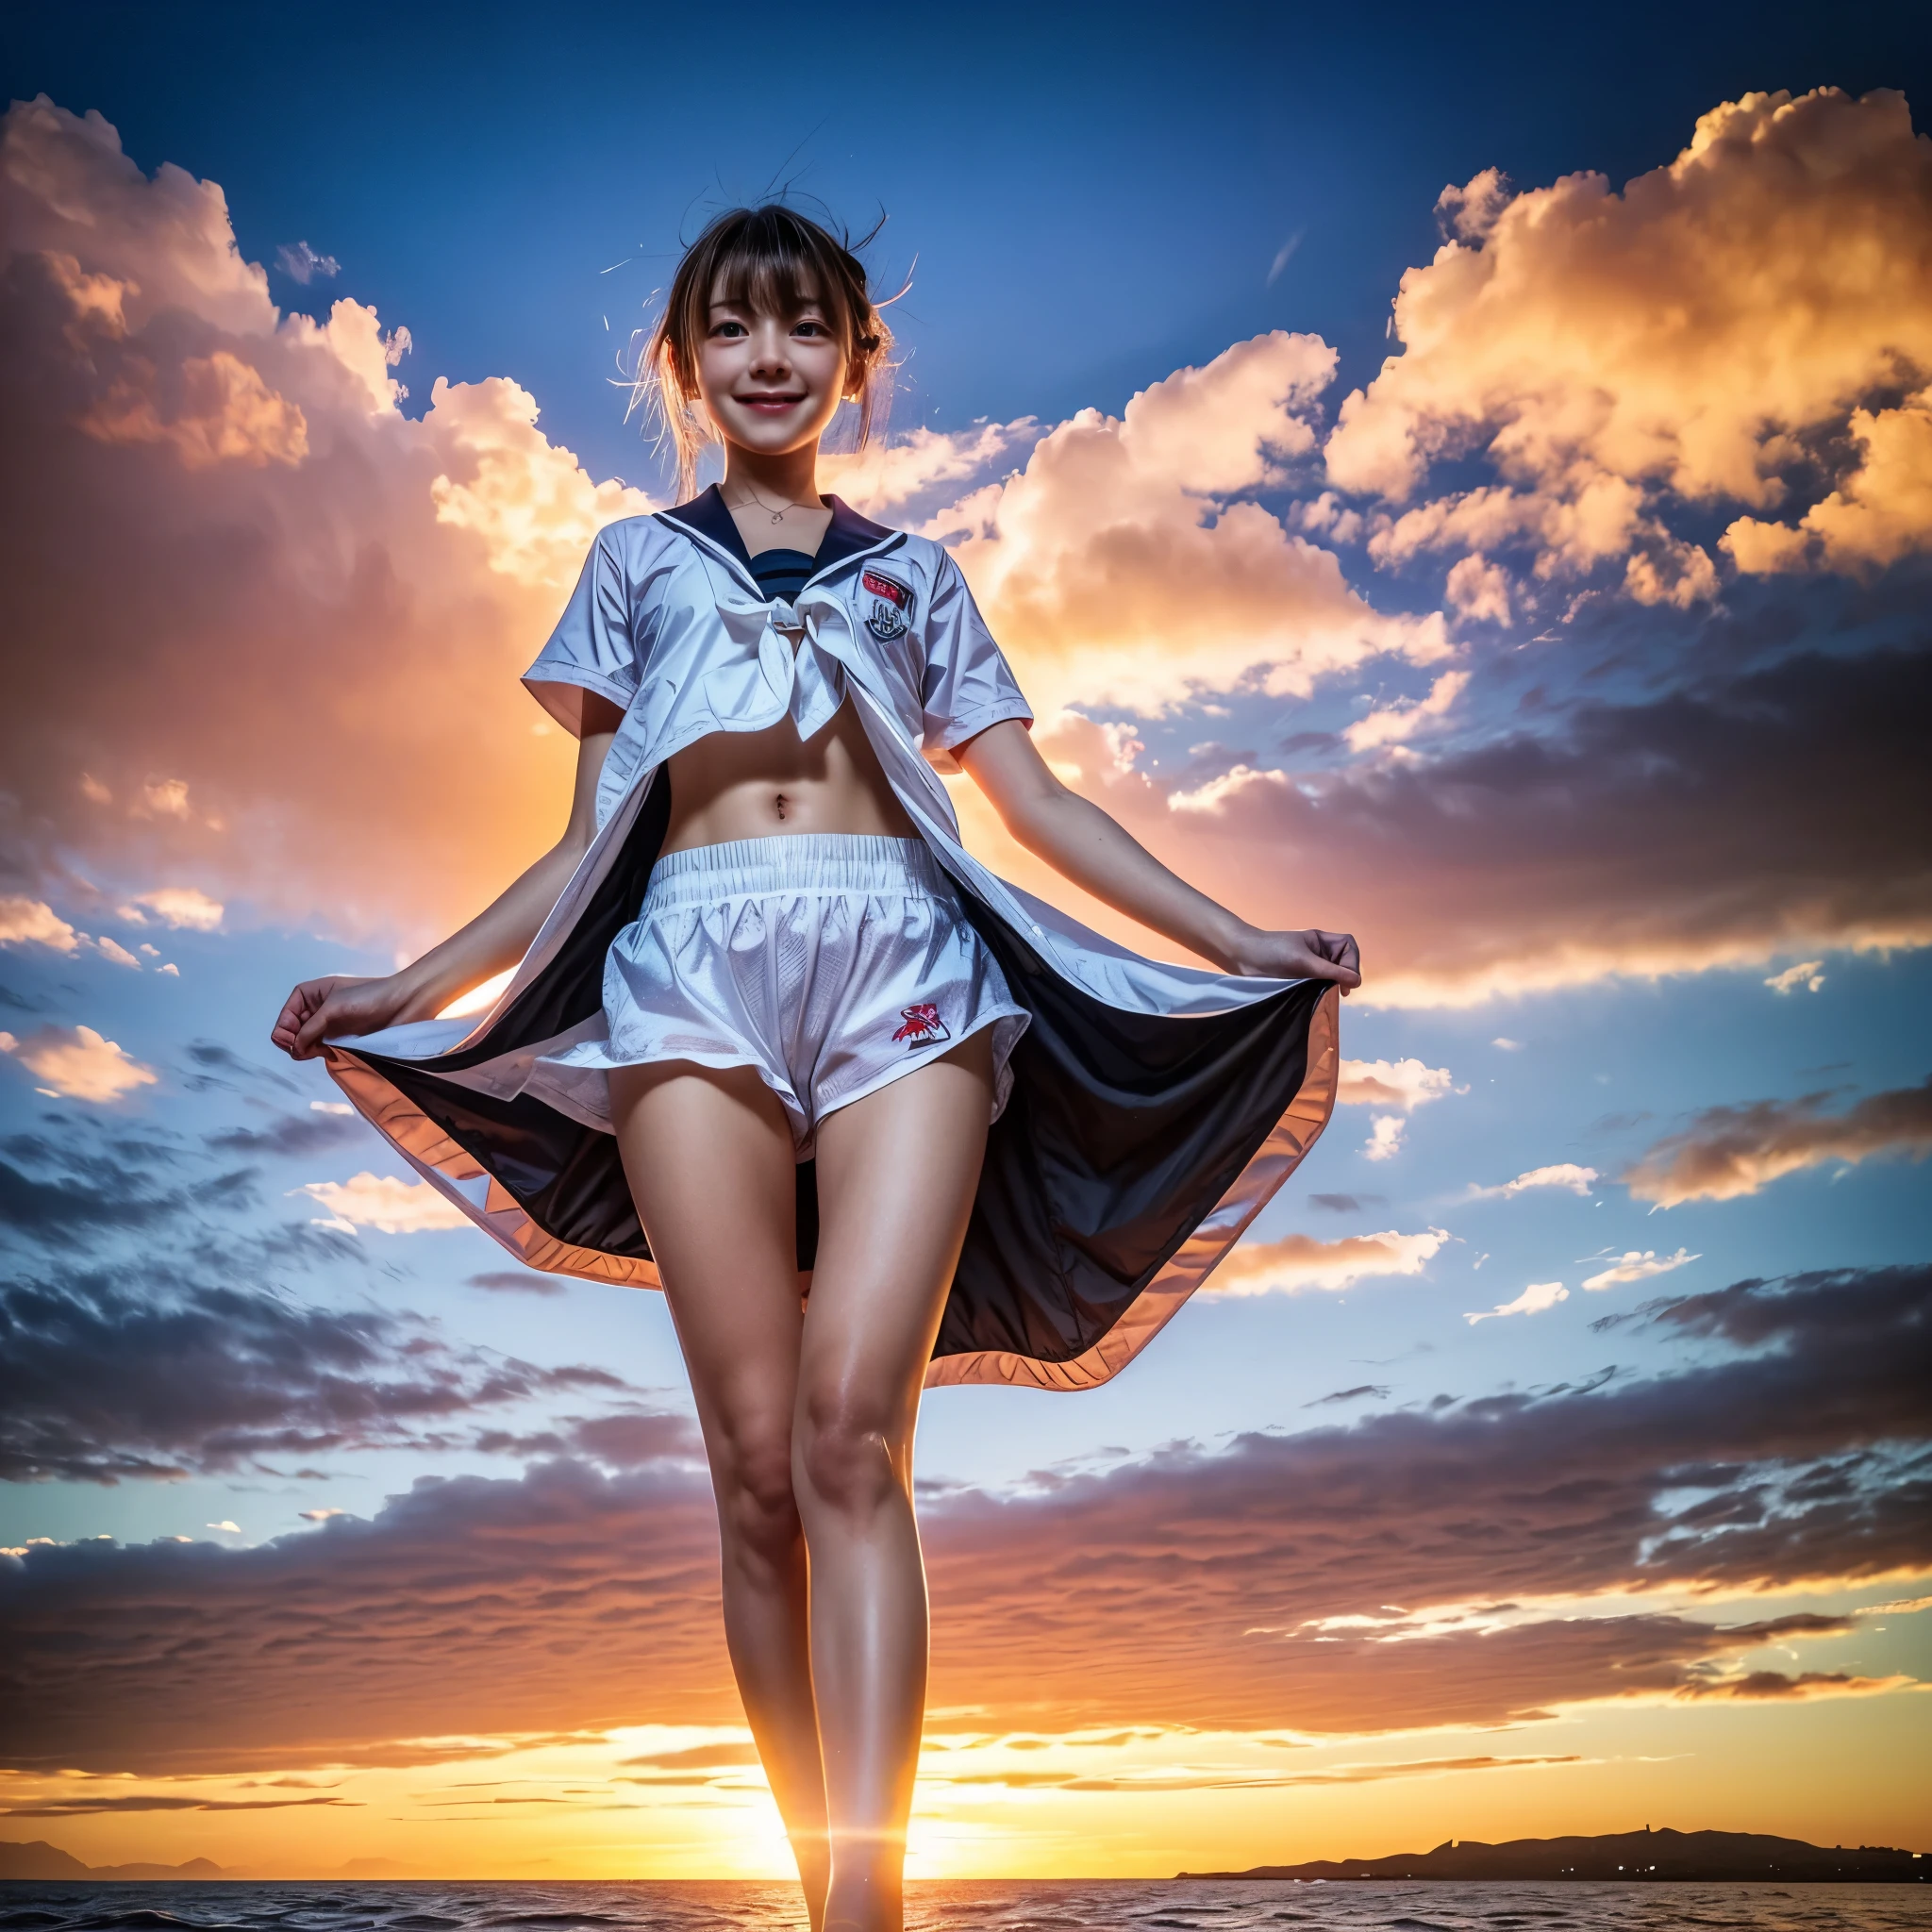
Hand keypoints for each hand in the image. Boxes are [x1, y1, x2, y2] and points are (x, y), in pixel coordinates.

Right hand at [270, 974, 416, 1059]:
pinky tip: (332, 1053)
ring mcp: (328, 1025)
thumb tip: (295, 1049)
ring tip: (326, 1050)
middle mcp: (316, 1009)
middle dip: (296, 1043)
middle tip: (312, 1049)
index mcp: (309, 994)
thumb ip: (310, 1028)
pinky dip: (320, 1054)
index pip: (285, 1018)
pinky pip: (320, 1049)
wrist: (403, 1003)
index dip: (285, 1032)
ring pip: (304, 1044)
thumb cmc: (369, 997)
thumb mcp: (333, 1008)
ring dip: (309, 1051)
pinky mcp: (341, 1038)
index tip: (296, 1042)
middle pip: (291, 1033)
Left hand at [1225, 926, 1360, 995]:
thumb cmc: (1271, 951)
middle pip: (1343, 962)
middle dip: (1346, 975)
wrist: (1241, 957)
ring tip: (1333, 995)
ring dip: (1335, 984)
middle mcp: (1317, 952)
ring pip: (1332, 975)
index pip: (1348, 947)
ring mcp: (1308, 965)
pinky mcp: (1299, 978)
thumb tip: (1357, 981)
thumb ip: (1330, 971)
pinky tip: (1320, 998)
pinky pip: (1319, 984)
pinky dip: (1323, 990)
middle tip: (1342, 992)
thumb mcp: (1304, 960)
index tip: (1346, 978)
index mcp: (1320, 940)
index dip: (1352, 961)